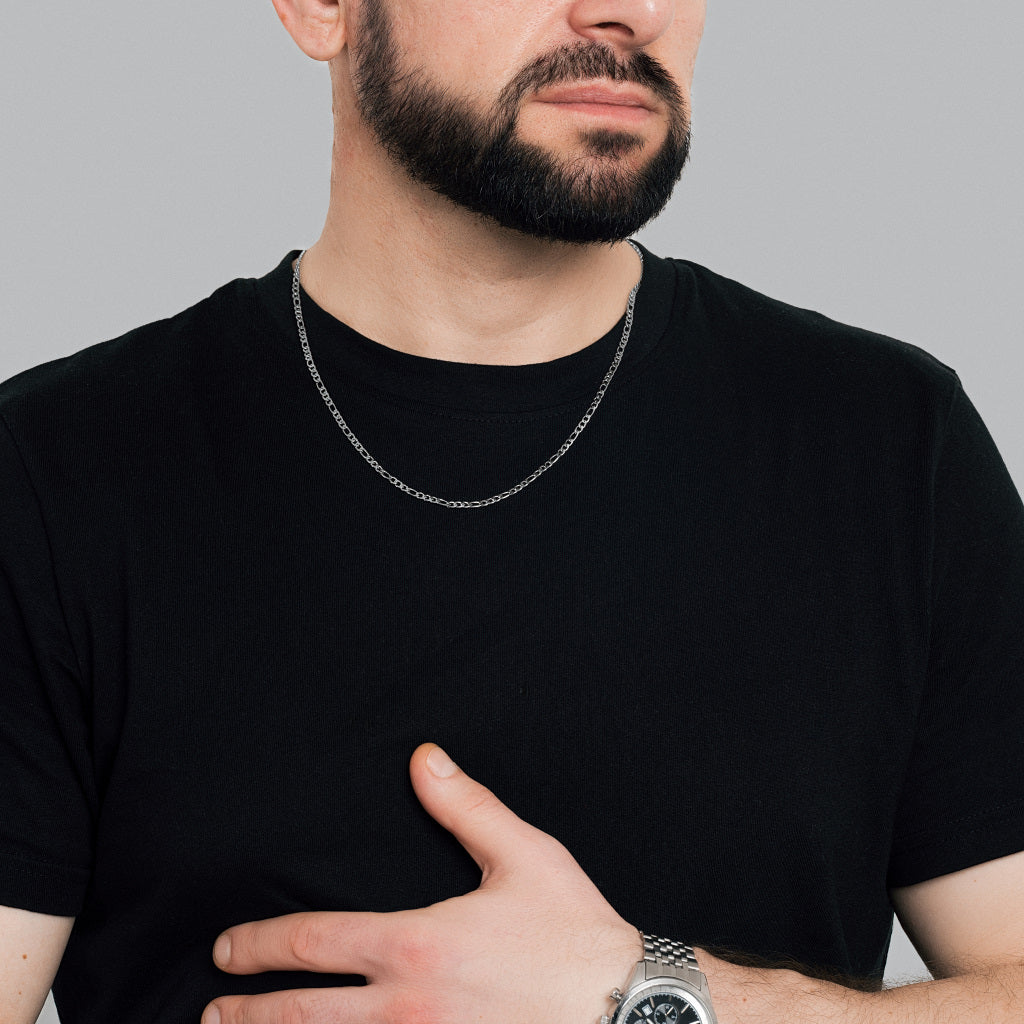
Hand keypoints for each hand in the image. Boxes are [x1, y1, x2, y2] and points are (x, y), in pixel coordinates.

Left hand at [203, 743, 641, 1023]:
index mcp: (415, 946)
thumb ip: (465, 806)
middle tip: (211, 1011)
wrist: (625, 1010)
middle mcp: (406, 1007)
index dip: (258, 945)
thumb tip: (423, 759)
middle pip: (301, 1016)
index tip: (226, 949)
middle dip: (247, 1014)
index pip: (311, 942)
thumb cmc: (573, 934)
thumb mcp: (522, 855)